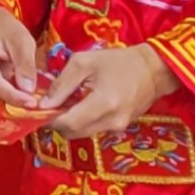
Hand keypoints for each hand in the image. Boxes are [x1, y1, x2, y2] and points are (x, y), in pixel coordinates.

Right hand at [0, 5, 40, 105]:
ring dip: (2, 103)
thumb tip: (28, 91)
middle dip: (7, 104)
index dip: (13, 97)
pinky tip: (15, 97)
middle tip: (30, 106)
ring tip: (24, 101)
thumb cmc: (6, 28)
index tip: (32, 104)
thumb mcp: (22, 40)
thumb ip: (25, 64)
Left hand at [41, 44, 178, 138]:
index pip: (68, 124)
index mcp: (103, 104)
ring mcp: (118, 128)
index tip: (41, 108)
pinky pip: (94, 130)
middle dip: (58, 122)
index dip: (50, 118)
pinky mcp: (120, 129)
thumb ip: (62, 84)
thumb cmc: (117, 61)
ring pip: (83, 133)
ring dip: (71, 122)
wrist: (152, 69)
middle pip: (73, 133)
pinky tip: (84, 105)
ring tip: (69, 102)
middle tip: (53, 105)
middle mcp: (111, 122)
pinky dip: (84, 121)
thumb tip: (44, 104)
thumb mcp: (84, 62)